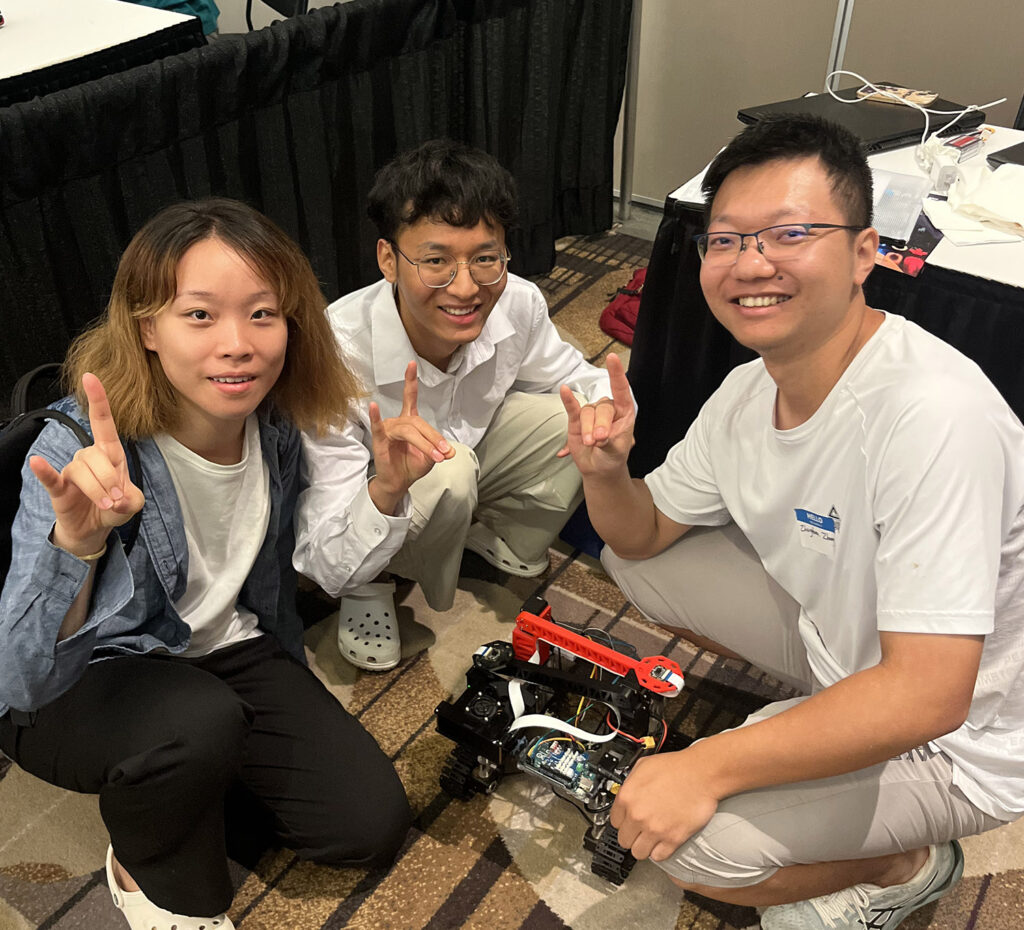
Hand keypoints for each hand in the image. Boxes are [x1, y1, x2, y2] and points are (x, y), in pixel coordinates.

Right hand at [29, 373, 144, 557]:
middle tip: (116, 500)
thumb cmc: (114, 507)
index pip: (103, 422)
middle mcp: (89, 456)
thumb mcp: (133, 504)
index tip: (91, 376)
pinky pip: (51, 476)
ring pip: (83, 471)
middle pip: (97, 456)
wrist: (94, 529)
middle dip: (110, 480)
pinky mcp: (58, 486)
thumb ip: (133, 500)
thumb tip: (119, 500)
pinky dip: (44, 470)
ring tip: (105, 505)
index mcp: (110, 454)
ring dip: (97, 490)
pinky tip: (37, 462)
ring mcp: (72, 470)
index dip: (98, 400)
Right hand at [368, 361, 453, 512]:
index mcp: (409, 421)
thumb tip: (449, 451)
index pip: (410, 398)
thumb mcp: (431, 457)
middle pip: (418, 423)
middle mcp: (398, 422)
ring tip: (436, 456)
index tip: (411, 364)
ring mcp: (388, 430)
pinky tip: (374, 406)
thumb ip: (439, 450)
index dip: (410, 381)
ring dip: (425, 444)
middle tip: (445, 453)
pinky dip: (376, 417)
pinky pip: (378, 427)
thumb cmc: (411, 465)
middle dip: (434, 438)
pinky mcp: (379, 440)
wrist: (399, 482)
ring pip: (408, 430)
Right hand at [558, 352, 634, 475]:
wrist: (599, 469)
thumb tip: (597, 435)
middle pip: (602, 407)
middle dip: (600, 426)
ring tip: (590, 444)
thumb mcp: (618, 450)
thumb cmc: (613, 456)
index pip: (621, 390)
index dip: (616, 374)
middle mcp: (608, 410)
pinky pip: (572, 407)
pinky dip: (567, 399)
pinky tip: (564, 390)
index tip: (612, 359)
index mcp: (624, 412)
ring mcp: (591, 414)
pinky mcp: (576, 420)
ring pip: (587, 412)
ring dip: (587, 430)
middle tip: (600, 442)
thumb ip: (610, 440)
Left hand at [610, 750, 719, 861]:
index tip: (628, 822)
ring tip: (651, 839)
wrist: (701, 774)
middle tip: (640, 831)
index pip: (614, 821)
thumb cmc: (677, 767)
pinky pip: (658, 856)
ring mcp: (655, 829)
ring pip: (638, 853)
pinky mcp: (673, 839)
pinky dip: (660, 852)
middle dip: (632, 836)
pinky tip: (663, 842)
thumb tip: (627, 792)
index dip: (623, 821)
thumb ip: (630, 783)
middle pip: (624, 840)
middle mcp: (638, 815)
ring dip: (644, 847)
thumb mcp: (643, 765)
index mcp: (627, 797)